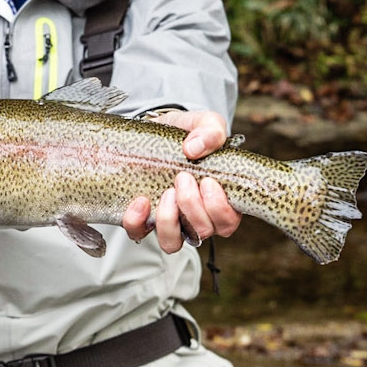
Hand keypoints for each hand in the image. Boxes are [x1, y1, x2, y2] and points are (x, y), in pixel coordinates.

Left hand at [120, 109, 240, 252]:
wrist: (154, 130)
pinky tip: (140, 201)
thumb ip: (210, 131)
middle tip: (183, 177)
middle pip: (203, 231)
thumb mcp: (204, 123)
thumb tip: (194, 148)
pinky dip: (138, 221)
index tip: (208, 181)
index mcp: (219, 199)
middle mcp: (196, 216)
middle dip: (193, 206)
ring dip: (170, 221)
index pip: (227, 222)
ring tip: (166, 192)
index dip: (220, 210)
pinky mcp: (143, 218)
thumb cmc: (187, 133)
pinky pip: (139, 234)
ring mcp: (169, 220)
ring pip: (173, 243)